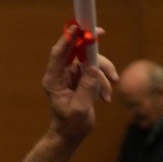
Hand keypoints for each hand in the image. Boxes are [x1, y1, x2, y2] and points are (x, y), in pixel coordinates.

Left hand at [42, 25, 117, 141]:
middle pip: (76, 51)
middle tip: (102, 32)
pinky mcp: (82, 78)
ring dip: (104, 73)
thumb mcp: (79, 108)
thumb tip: (93, 68)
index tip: (77, 28)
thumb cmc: (70, 124)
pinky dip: (104, 82)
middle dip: (91, 44)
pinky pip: (96, 71)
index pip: (58, 54)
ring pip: (91, 61)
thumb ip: (85, 87)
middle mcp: (61, 74)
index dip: (67, 39)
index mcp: (54, 80)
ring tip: (108, 93)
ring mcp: (72, 75)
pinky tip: (105, 97)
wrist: (71, 134)